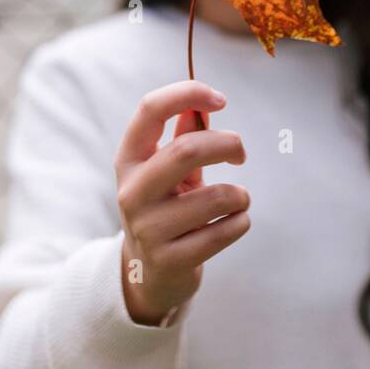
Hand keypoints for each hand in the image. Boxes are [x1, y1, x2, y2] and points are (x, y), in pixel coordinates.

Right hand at [115, 81, 249, 325]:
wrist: (149, 274)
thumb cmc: (166, 208)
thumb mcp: (167, 171)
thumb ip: (185, 135)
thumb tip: (204, 104)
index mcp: (129, 160)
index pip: (150, 110)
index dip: (187, 93)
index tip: (220, 100)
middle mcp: (132, 192)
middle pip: (186, 150)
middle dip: (227, 144)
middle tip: (241, 153)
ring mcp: (148, 229)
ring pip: (215, 197)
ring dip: (240, 194)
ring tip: (239, 199)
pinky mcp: (170, 260)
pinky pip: (223, 232)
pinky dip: (241, 221)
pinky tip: (235, 222)